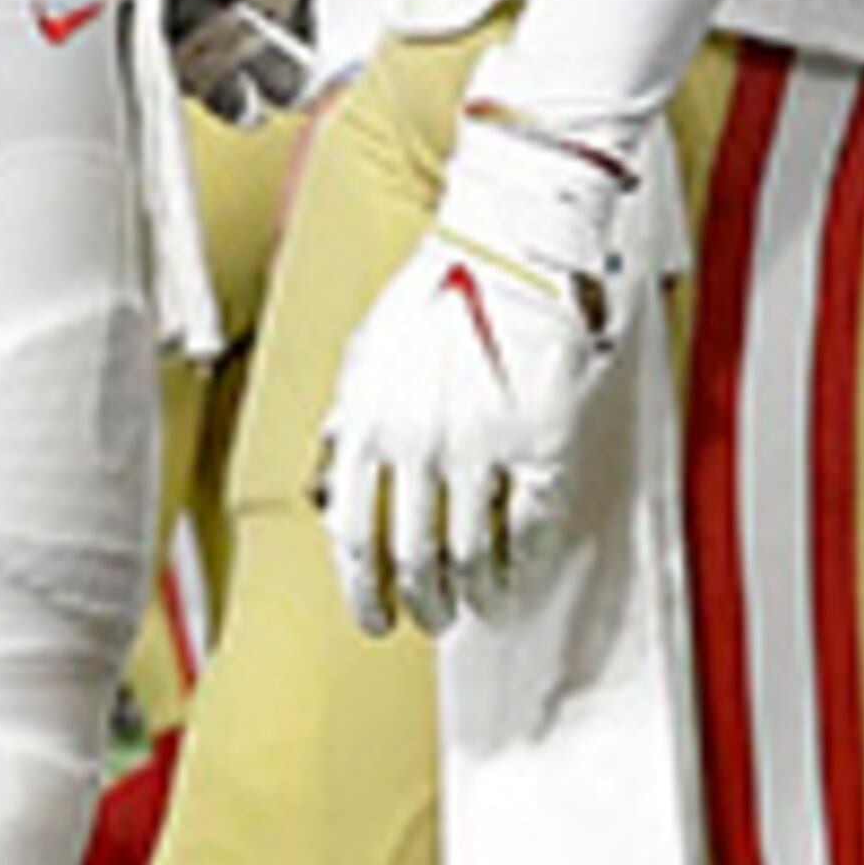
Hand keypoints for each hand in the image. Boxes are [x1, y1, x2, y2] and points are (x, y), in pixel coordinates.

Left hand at [321, 96, 645, 634]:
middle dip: (420, 601)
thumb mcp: (363, 358)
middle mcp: (420, 443)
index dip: (363, 590)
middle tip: (428, 619)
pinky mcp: (541, 440)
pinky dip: (521, 563)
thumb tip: (322, 491)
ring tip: (474, 607)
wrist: (506, 245)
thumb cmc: (434, 295)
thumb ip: (343, 428)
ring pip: (472, 550)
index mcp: (368, 424)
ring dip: (471, 593)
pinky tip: (516, 576)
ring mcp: (483, 445)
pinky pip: (530, 524)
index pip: (355, 534)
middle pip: (414, 554)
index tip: (374, 619)